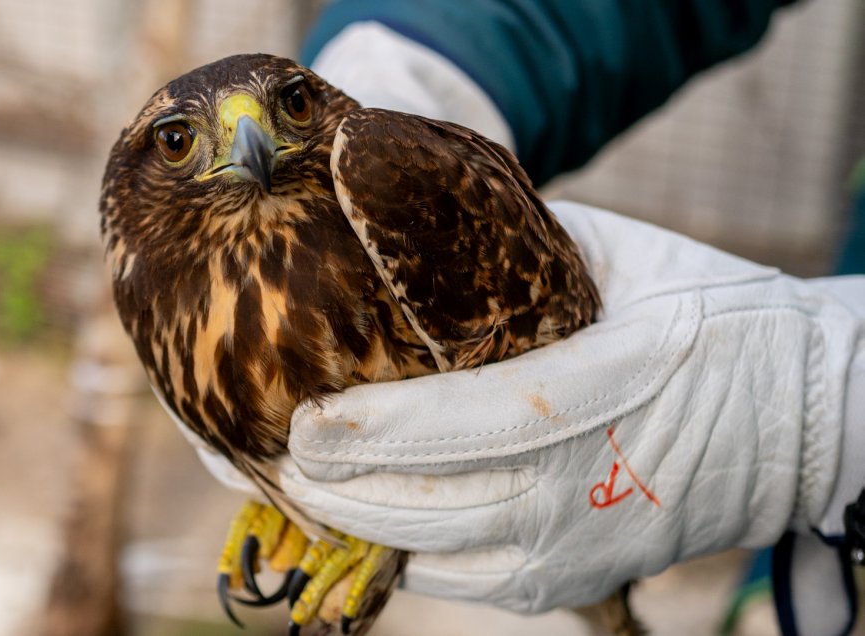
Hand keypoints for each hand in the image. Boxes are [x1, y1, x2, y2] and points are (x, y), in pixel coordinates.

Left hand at [269, 202, 864, 612]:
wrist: (793, 419)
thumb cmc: (708, 318)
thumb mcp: (622, 254)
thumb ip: (522, 248)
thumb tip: (422, 237)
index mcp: (600, 388)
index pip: (463, 424)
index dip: (375, 433)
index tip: (307, 424)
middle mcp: (582, 485)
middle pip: (428, 504)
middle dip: (338, 487)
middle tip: (282, 452)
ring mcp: (576, 545)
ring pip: (433, 554)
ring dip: (359, 524)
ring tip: (309, 483)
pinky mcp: (572, 580)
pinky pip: (462, 581)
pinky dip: (407, 551)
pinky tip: (374, 515)